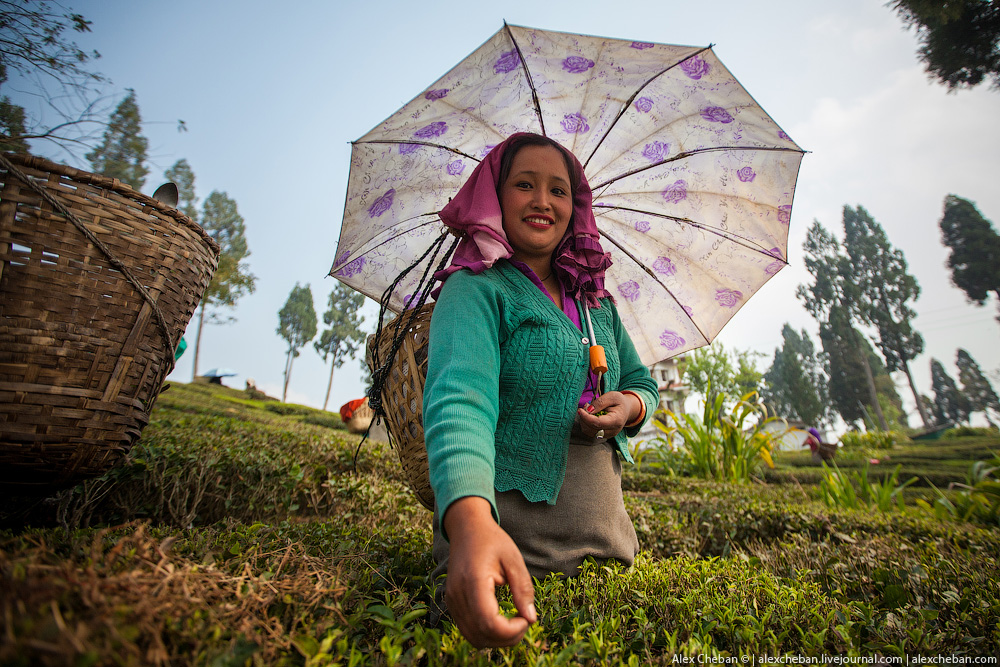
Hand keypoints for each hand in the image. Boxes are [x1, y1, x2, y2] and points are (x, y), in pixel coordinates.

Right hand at [442, 497, 536, 647]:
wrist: (466, 528)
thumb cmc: (492, 541)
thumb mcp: (513, 559)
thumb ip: (523, 589)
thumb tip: (531, 619)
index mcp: (473, 581)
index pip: (489, 623)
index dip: (511, 630)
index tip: (526, 619)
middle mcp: (458, 594)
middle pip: (481, 635)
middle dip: (507, 638)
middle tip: (524, 622)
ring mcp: (452, 600)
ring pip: (473, 638)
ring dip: (497, 639)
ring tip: (514, 623)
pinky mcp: (451, 603)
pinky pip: (468, 630)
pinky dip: (486, 633)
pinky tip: (501, 620)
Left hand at [576, 391, 640, 438]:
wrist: (626, 409)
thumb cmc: (619, 402)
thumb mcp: (612, 396)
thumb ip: (600, 402)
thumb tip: (588, 410)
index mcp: (616, 421)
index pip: (598, 423)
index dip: (586, 417)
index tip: (580, 409)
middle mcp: (613, 431)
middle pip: (592, 429)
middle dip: (584, 418)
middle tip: (586, 406)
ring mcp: (608, 435)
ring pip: (589, 432)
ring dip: (584, 421)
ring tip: (588, 409)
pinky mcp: (603, 435)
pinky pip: (590, 432)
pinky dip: (586, 424)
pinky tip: (590, 415)